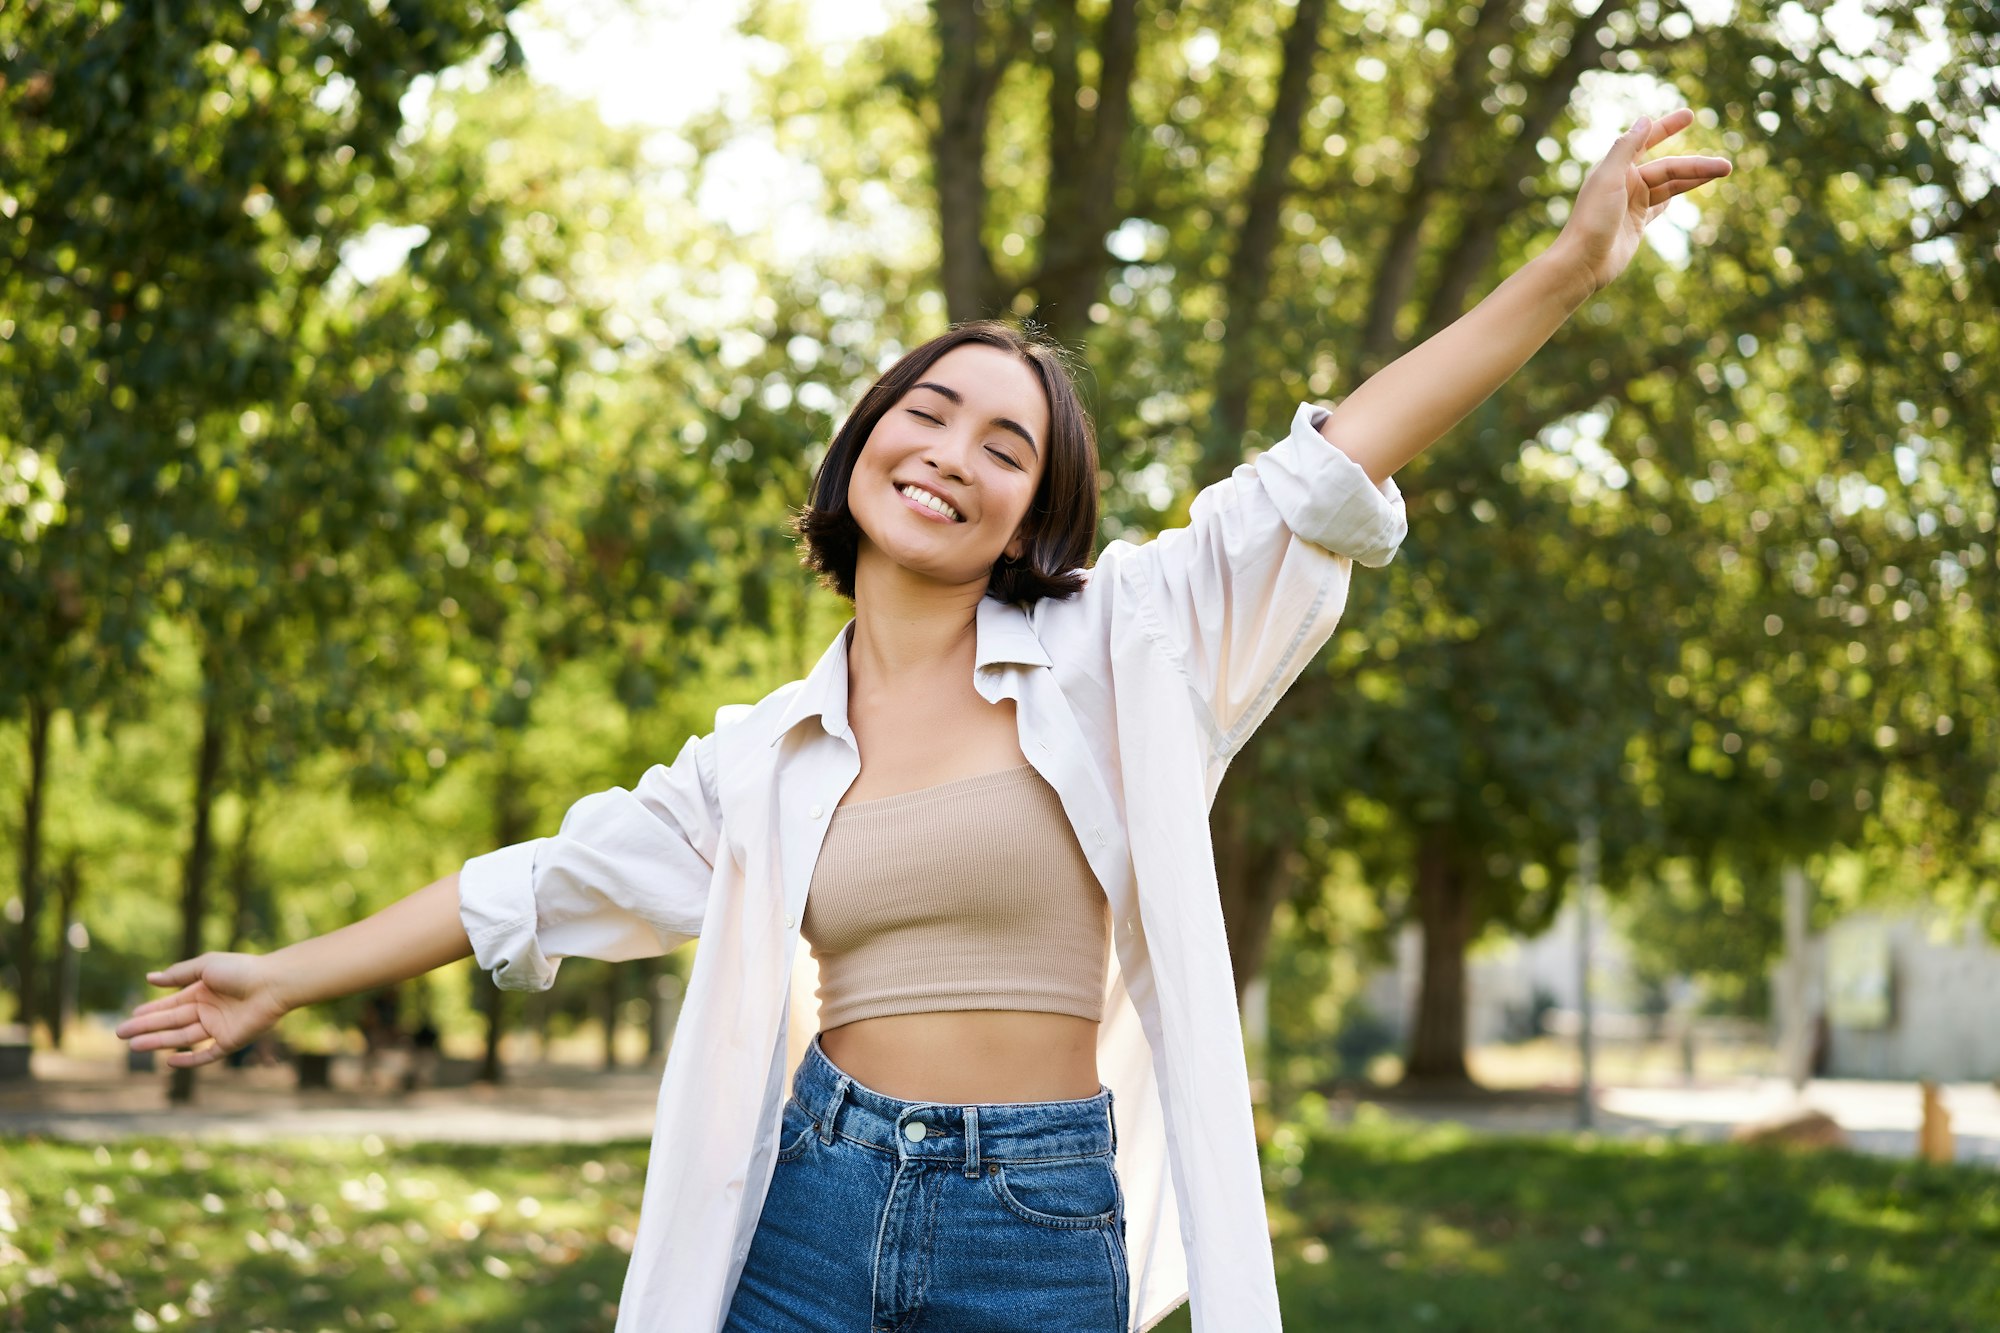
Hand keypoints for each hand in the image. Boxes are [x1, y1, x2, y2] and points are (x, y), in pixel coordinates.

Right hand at [114, 952, 292, 1069]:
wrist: (272, 983)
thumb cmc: (241, 970)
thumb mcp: (206, 966)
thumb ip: (179, 974)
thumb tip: (149, 978)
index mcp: (203, 992)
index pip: (171, 1005)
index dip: (151, 1011)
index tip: (131, 1015)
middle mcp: (208, 1011)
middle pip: (171, 1022)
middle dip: (146, 1028)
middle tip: (121, 1034)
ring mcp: (218, 1027)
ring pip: (182, 1038)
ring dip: (158, 1042)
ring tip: (134, 1046)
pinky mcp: (231, 1042)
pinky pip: (206, 1055)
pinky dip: (189, 1060)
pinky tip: (169, 1061)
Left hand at [1555, 107, 1731, 295]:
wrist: (1582, 263)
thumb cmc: (1592, 220)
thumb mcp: (1609, 178)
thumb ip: (1626, 148)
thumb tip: (1645, 119)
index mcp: (1617, 167)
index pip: (1647, 140)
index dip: (1667, 127)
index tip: (1689, 115)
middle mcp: (1625, 182)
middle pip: (1668, 168)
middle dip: (1697, 165)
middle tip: (1727, 165)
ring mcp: (1632, 203)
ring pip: (1671, 185)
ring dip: (1695, 178)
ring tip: (1723, 172)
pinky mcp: (1637, 223)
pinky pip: (1663, 203)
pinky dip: (1677, 194)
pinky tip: (1692, 186)